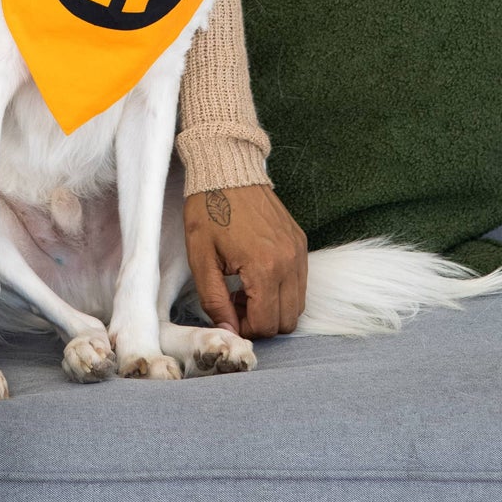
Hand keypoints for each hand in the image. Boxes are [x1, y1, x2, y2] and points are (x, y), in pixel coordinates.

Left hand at [183, 182, 308, 338]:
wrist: (227, 170)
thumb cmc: (209, 210)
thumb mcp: (201, 258)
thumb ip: (214, 300)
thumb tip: (228, 331)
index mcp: (264, 268)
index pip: (265, 325)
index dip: (243, 328)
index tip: (226, 312)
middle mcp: (289, 262)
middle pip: (287, 321)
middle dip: (260, 321)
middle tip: (235, 303)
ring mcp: (299, 252)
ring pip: (298, 305)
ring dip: (273, 308)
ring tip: (245, 290)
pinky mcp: (301, 242)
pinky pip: (301, 282)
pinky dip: (283, 290)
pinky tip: (257, 275)